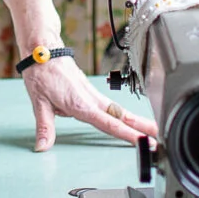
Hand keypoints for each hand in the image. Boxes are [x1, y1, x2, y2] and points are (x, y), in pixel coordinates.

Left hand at [24, 54, 153, 151]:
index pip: (109, 124)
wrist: (43, 50)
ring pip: (119, 110)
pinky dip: (124, 115)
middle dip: (143, 127)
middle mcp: (91, 99)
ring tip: (153, 131)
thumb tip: (42, 147)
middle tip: (160, 137)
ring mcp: (93, 95)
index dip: (128, 134)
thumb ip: (45, 127)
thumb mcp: (39, 102)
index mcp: (81, 104)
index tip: (143, 142)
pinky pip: (111, 106)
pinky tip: (130, 121)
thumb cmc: (41, 73)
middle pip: (122, 116)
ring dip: (137, 121)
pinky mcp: (90, 92)